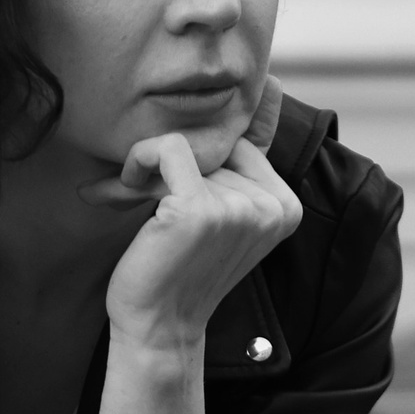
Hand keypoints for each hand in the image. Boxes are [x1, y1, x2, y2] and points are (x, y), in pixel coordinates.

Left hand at [90, 128, 302, 354]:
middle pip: (216, 146)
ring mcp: (239, 208)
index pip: (241, 146)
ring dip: (152, 173)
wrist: (157, 328)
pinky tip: (128, 190)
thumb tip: (271, 85)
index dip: (202, 165)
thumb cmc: (181, 271)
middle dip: (175, 170)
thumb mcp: (220, 213)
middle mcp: (271, 207)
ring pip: (188, 148)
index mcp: (286, 207)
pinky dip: (140, 161)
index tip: (177, 199)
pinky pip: (167, 148)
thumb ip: (238, 162)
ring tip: (139, 207)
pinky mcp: (201, 209)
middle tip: (147, 201)